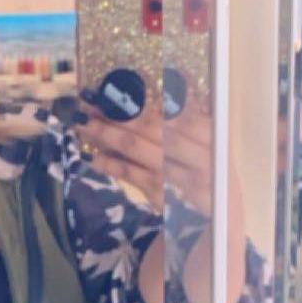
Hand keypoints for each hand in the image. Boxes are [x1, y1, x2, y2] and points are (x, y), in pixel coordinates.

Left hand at [75, 97, 215, 213]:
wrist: (219, 218)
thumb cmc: (210, 169)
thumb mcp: (209, 142)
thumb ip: (190, 115)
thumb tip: (168, 84)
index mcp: (213, 135)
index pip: (178, 111)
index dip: (147, 98)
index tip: (122, 88)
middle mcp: (199, 156)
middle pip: (154, 128)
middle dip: (120, 112)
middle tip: (91, 100)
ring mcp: (180, 179)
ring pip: (138, 150)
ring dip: (108, 134)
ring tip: (82, 122)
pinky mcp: (164, 198)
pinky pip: (132, 177)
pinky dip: (111, 165)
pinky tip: (91, 156)